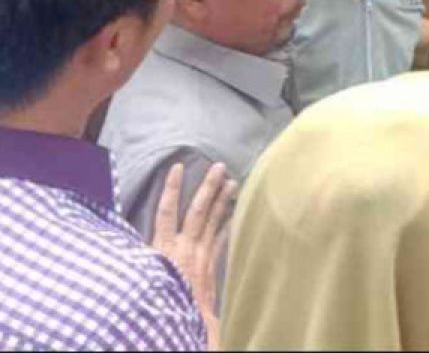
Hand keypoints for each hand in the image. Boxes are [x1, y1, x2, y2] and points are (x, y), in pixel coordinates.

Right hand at [152, 162, 236, 350]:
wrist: (181, 322)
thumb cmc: (158, 297)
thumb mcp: (143, 271)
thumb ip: (144, 251)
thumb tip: (133, 236)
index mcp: (163, 248)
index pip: (166, 211)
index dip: (171, 188)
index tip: (177, 168)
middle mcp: (185, 247)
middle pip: (198, 211)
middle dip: (208, 187)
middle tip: (219, 167)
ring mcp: (202, 255)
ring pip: (214, 221)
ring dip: (223, 200)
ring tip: (233, 181)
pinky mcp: (212, 265)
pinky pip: (222, 239)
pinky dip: (228, 223)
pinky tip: (235, 211)